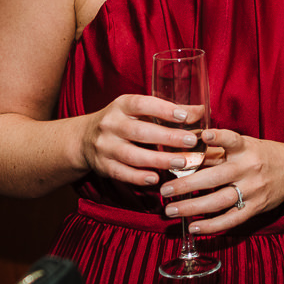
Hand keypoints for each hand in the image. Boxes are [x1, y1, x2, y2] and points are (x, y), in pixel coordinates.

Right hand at [77, 93, 208, 186]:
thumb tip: (200, 111)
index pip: (142, 105)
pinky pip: (122, 173)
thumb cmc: (121, 121)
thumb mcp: (138, 111)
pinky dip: (140, 177)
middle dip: (168, 137)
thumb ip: (167, 111)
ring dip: (159, 160)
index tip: (185, 117)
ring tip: (183, 162)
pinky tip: (157, 178)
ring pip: (133, 155)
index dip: (163, 110)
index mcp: (121, 105)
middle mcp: (110, 124)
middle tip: (192, 142)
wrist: (83, 139)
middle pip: (140, 131)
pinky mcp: (103, 166)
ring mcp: (105, 146)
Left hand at [159, 127, 283, 234]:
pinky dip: (211, 225)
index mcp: (245, 148)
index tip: (203, 136)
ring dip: (192, 207)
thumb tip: (184, 148)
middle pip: (215, 177)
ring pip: (219, 201)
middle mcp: (249, 168)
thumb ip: (216, 149)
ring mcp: (253, 190)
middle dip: (187, 184)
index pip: (232, 140)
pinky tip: (193, 227)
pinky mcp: (255, 208)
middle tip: (164, 189)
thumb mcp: (243, 145)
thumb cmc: (260, 155)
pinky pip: (231, 219)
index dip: (218, 137)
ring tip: (171, 210)